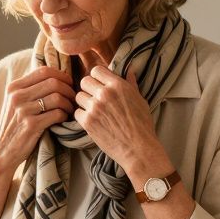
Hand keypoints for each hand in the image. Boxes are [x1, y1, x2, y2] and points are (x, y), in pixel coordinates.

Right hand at [0, 66, 77, 173]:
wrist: (1, 152)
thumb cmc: (13, 127)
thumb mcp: (15, 103)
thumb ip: (30, 89)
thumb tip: (55, 77)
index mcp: (14, 87)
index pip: (44, 70)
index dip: (62, 75)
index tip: (69, 84)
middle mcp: (17, 96)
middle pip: (53, 82)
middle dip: (68, 90)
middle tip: (72, 99)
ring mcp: (23, 110)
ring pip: (57, 97)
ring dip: (68, 104)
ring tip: (69, 110)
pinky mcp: (31, 125)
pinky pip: (57, 114)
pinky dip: (64, 116)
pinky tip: (63, 120)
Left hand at [74, 64, 169, 179]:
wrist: (138, 148)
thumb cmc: (142, 125)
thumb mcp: (140, 100)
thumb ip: (131, 83)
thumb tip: (129, 69)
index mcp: (117, 85)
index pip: (96, 70)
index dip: (98, 77)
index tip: (101, 84)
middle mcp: (104, 94)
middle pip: (84, 81)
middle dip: (89, 88)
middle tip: (95, 97)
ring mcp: (94, 108)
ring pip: (78, 96)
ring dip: (85, 102)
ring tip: (94, 110)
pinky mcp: (87, 122)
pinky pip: (76, 112)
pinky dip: (82, 116)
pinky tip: (93, 120)